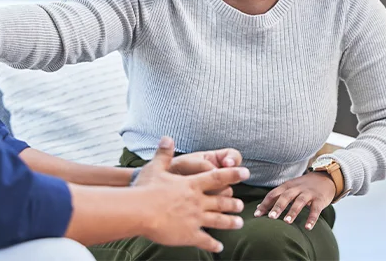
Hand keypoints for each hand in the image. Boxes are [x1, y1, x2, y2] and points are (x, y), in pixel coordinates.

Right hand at [135, 136, 249, 252]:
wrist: (139, 211)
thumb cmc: (146, 188)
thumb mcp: (155, 167)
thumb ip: (164, 153)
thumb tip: (167, 137)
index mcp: (191, 184)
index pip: (218, 177)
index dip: (233, 174)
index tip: (246, 172)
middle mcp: (197, 201)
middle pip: (221, 201)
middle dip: (233, 203)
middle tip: (241, 204)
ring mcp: (195, 219)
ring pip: (219, 221)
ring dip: (230, 222)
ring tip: (239, 223)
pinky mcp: (189, 234)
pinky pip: (205, 240)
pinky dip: (213, 244)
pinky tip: (219, 247)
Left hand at [254, 172, 335, 229]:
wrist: (325, 178)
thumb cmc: (303, 186)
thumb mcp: (289, 188)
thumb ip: (275, 197)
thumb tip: (258, 208)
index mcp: (286, 186)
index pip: (273, 194)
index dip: (265, 204)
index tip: (256, 215)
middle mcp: (296, 188)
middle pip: (285, 196)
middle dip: (277, 206)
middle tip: (270, 217)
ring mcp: (308, 193)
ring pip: (299, 202)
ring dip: (292, 211)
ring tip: (286, 222)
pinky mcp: (319, 199)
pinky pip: (315, 209)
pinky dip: (312, 218)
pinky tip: (308, 227)